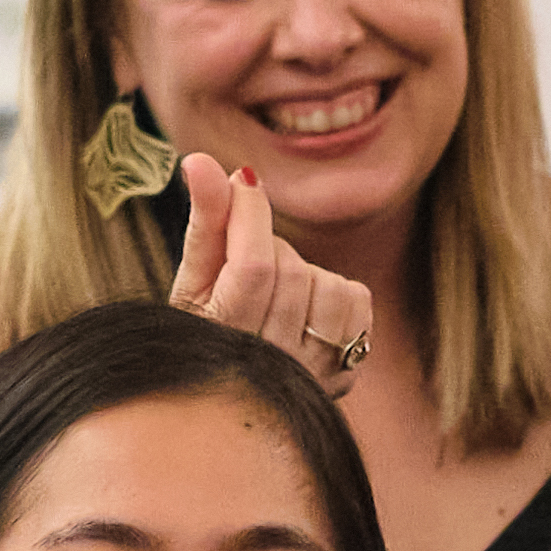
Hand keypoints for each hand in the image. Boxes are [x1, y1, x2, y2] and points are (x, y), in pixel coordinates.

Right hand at [161, 152, 378, 390]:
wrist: (232, 391)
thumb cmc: (206, 323)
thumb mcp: (194, 277)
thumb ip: (204, 219)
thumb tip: (201, 160)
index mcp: (220, 343)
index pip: (254, 267)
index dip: (250, 212)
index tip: (242, 180)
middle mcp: (269, 369)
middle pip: (292, 273)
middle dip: (270, 247)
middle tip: (248, 262)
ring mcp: (310, 377)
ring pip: (327, 285)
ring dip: (303, 273)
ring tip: (275, 292)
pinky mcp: (344, 373)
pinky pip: (356, 300)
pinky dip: (333, 291)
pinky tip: (305, 308)